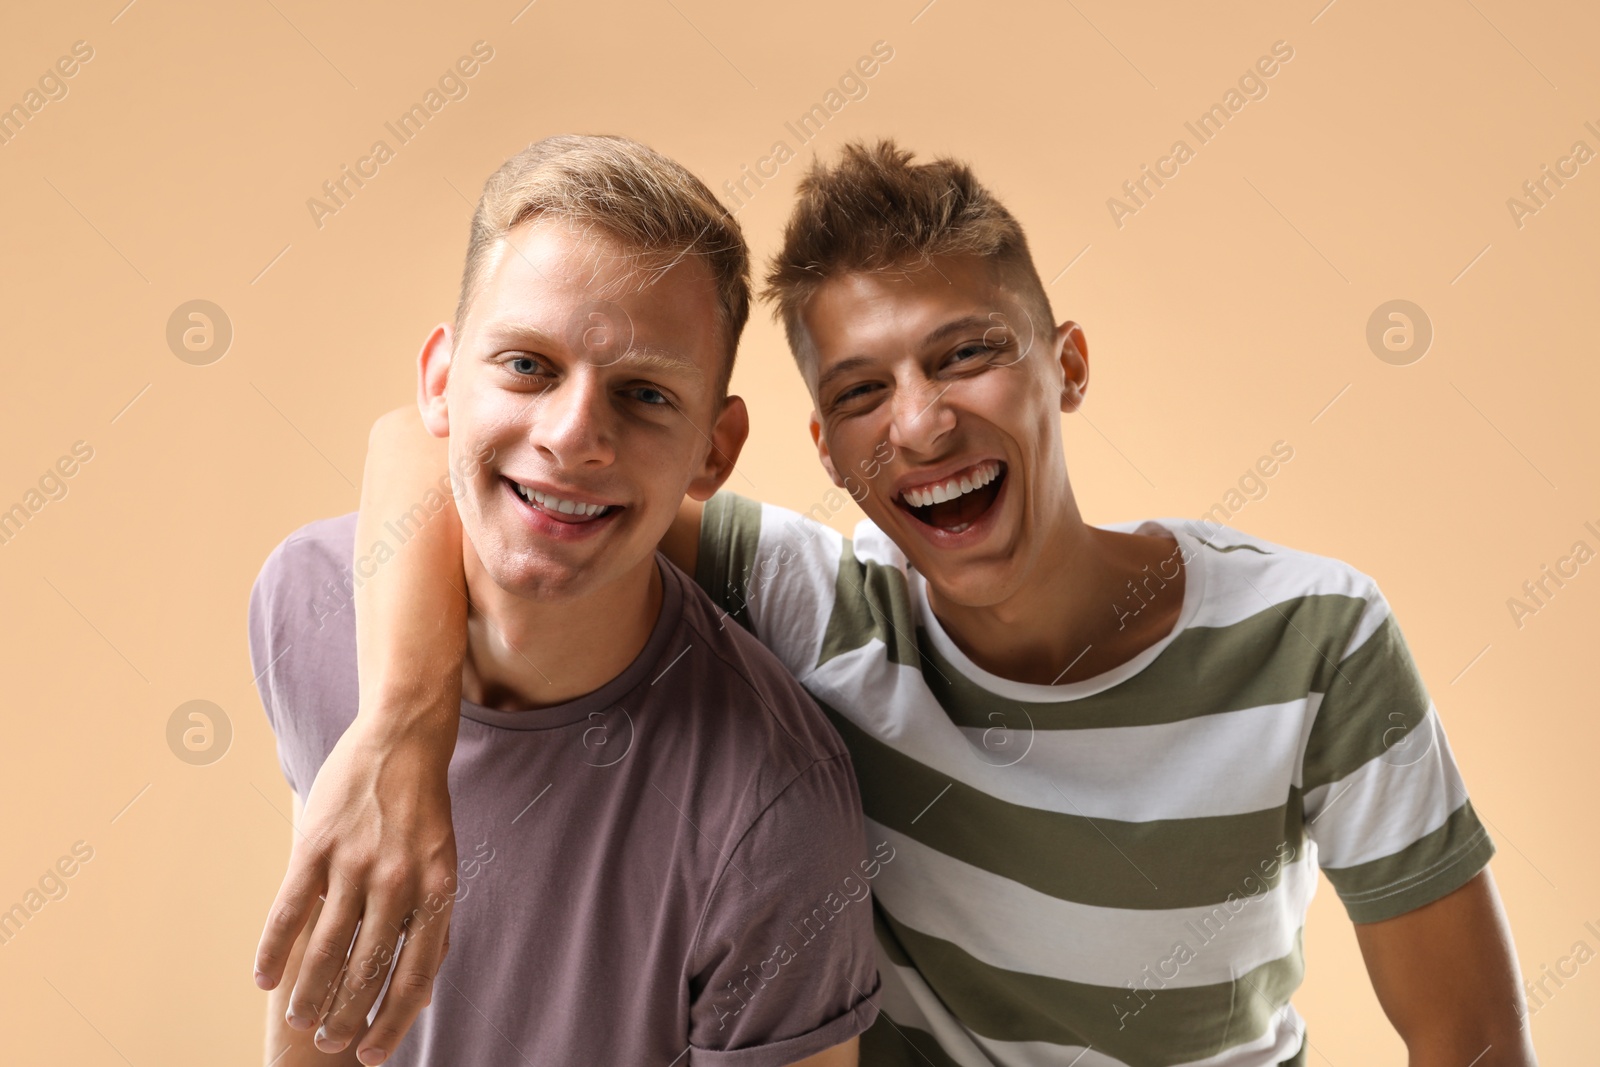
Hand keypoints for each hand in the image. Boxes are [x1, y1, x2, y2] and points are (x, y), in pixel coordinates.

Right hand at [256, 715, 457, 1064]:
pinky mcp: (317, 845)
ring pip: (326, 948)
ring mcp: (356, 862)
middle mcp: (399, 881)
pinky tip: (263, 980)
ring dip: (308, 993)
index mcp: (437, 890)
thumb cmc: (423, 813)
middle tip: (327, 1040)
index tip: (371, 1054)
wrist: (404, 739)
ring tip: (299, 1018)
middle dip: (344, 1016)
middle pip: (367, 970)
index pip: (415, 976)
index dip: (392, 1023)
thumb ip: (432, 924)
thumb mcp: (443, 866)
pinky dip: (273, 951)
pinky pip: (289, 911)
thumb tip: (422, 991)